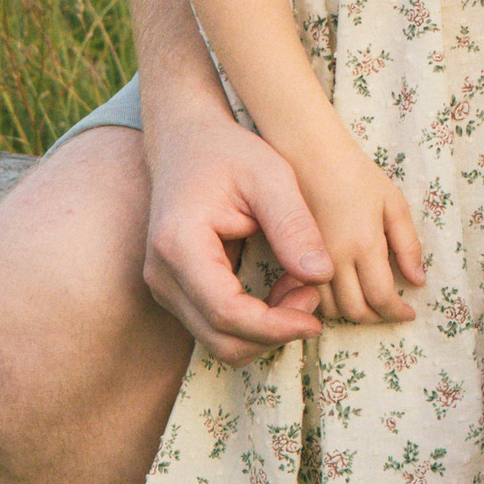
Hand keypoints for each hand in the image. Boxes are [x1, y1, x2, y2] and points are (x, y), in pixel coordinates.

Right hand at [142, 112, 334, 363]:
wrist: (187, 141)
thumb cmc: (228, 152)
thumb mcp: (270, 175)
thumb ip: (294, 225)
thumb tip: (322, 275)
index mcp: (179, 245)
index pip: (226, 313)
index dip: (275, 326)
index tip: (315, 316)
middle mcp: (161, 274)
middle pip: (221, 340)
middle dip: (275, 332)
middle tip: (313, 294)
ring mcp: (164, 287)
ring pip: (219, 341)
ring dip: (267, 329)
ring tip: (302, 285)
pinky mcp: (177, 291)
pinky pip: (217, 327)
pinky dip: (255, 321)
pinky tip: (283, 286)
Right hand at [287, 126, 425, 327]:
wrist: (309, 154)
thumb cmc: (356, 174)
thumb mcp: (393, 203)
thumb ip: (408, 245)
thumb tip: (417, 281)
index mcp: (363, 243)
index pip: (381, 298)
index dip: (397, 313)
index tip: (408, 314)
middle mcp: (334, 258)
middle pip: (354, 311)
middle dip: (376, 318)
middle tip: (389, 312)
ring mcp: (309, 258)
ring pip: (328, 309)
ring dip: (350, 313)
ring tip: (367, 303)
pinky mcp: (289, 256)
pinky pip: (306, 294)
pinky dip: (325, 302)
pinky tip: (340, 292)